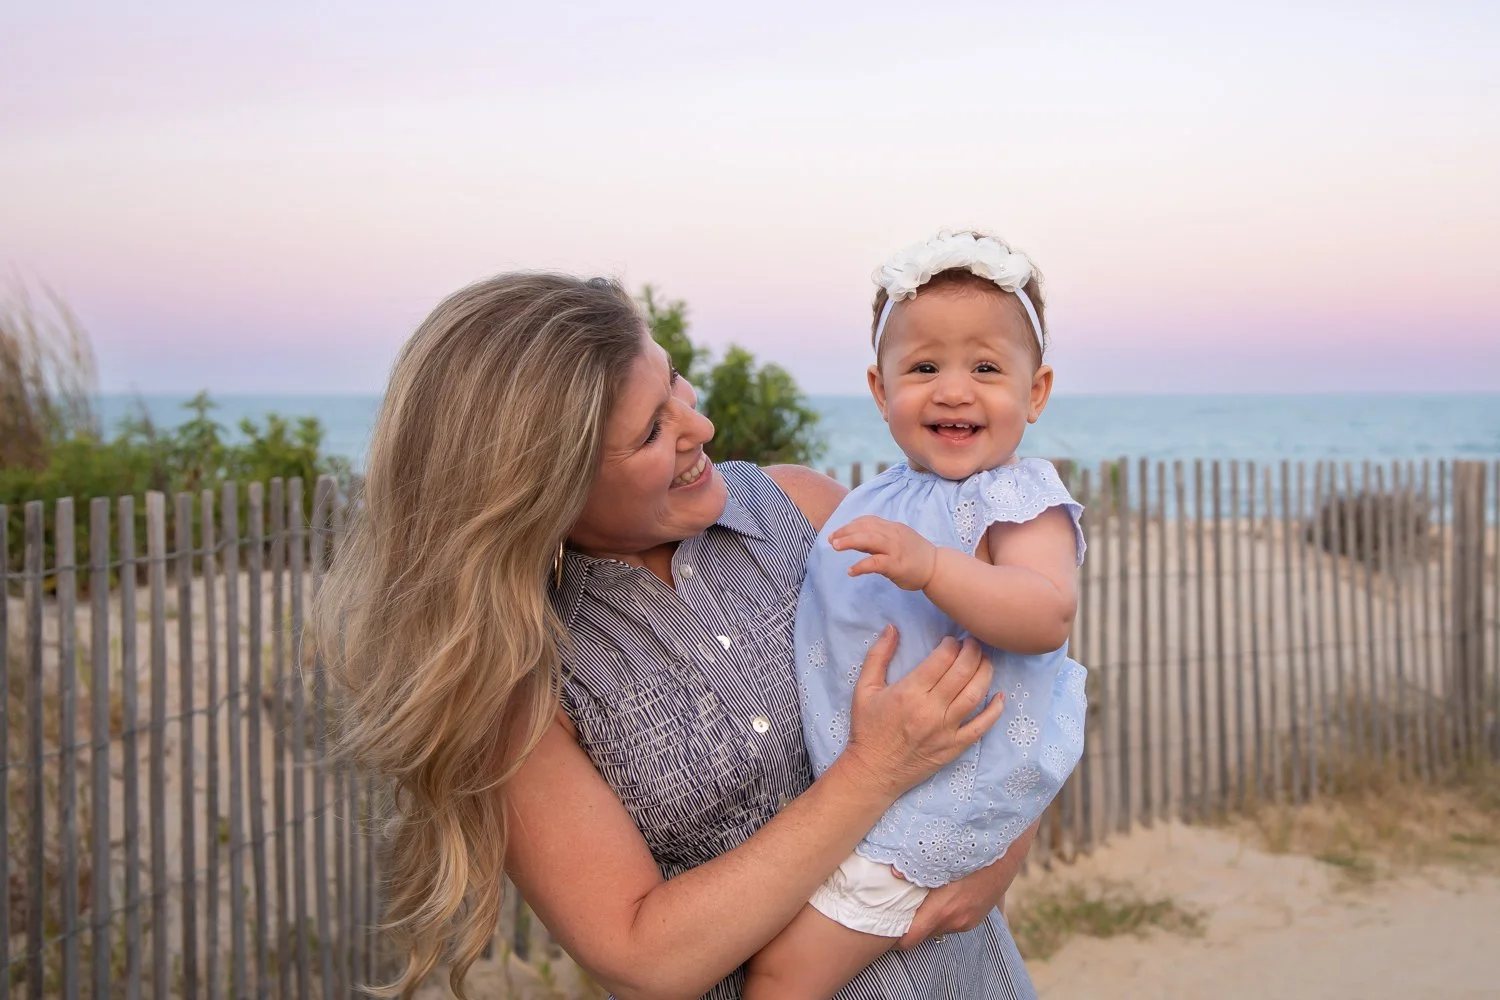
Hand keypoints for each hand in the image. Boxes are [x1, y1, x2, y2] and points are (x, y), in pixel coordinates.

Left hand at [830, 515, 937, 590]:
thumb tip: (855, 540)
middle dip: (845, 531)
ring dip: (849, 541)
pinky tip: (851, 571)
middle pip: (865, 527)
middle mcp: (893, 534)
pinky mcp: (896, 564)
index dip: (850, 525)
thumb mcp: (897, 540)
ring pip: (868, 540)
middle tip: (830, 539)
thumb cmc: (915, 555)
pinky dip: (860, 566)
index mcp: (892, 528)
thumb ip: (878, 539)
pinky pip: (875, 563)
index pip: (868, 521)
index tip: (837, 532)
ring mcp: (895, 548)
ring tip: (835, 546)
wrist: (937, 567)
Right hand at [839, 627, 1004, 799]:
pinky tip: (999, 696)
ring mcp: (945, 730)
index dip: (951, 644)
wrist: (874, 771)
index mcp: (909, 692)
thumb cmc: (867, 728)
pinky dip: (994, 711)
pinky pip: (981, 727)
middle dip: (972, 652)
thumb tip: (892, 628)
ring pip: (974, 695)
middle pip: (962, 673)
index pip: (941, 659)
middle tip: (974, 643)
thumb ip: (878, 656)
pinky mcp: (954, 747)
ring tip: (986, 661)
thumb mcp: (864, 689)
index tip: (952, 640)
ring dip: (985, 673)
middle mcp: (930, 709)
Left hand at [896, 820, 1040, 949]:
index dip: (893, 935)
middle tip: (897, 905)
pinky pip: (953, 921)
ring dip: (929, 916)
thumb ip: (914, 870)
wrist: (1006, 851)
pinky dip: (944, 912)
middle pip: (922, 934)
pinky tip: (942, 894)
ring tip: (922, 896)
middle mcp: (956, 922)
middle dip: (911, 923)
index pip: (909, 940)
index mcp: (943, 911)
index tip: (884, 921)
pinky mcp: (977, 918)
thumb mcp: (939, 859)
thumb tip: (890, 873)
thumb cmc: (969, 851)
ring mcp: (969, 922)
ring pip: (938, 927)